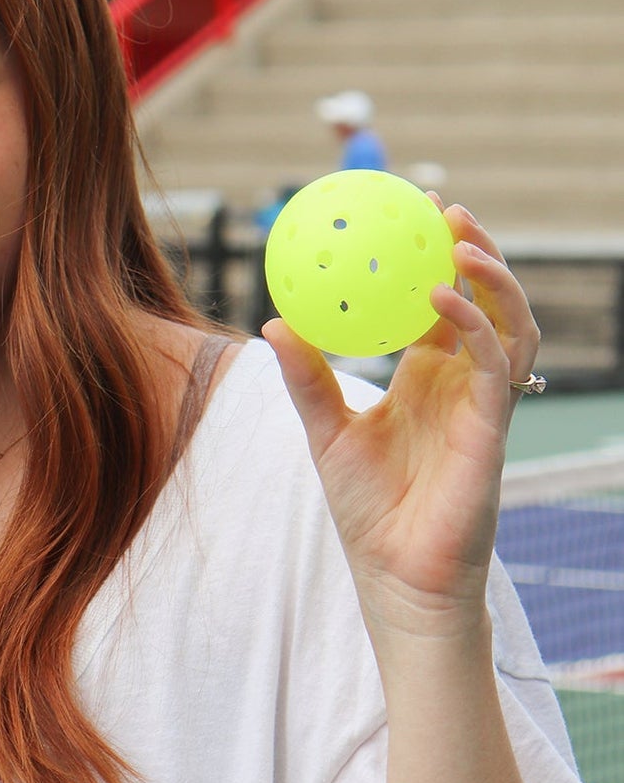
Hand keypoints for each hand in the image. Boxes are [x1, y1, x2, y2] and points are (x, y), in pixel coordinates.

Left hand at [262, 203, 539, 635]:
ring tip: (459, 238)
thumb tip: (272, 321)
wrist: (396, 574)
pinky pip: (496, 362)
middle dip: (477, 251)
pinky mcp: (494, 426)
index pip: (441, 305)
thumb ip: (306, 377)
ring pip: (510, 322)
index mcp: (426, 378)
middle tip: (447, 208)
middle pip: (486, 302)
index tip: (413, 214)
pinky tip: (443, 297)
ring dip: (492, 277)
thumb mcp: (324, 431)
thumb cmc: (365, 509)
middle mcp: (461, 383)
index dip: (435, 259)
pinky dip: (478, 324)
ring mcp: (482, 402)